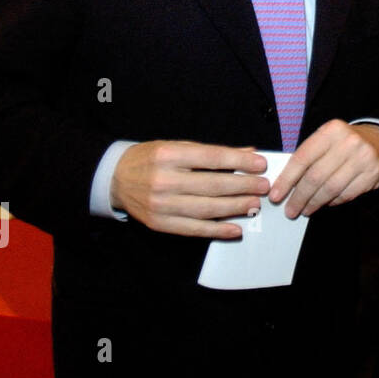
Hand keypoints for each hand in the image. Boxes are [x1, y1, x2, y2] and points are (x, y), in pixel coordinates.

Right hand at [111, 141, 268, 238]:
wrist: (115, 178)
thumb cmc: (151, 159)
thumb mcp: (177, 147)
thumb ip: (211, 152)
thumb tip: (248, 151)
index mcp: (169, 156)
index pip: (212, 158)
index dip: (239, 161)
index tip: (260, 164)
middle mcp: (164, 180)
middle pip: (212, 185)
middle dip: (243, 186)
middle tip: (263, 186)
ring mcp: (161, 204)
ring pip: (206, 209)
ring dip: (235, 208)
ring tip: (254, 205)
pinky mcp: (159, 223)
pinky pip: (193, 229)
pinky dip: (217, 230)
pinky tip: (235, 229)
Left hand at [270, 120, 378, 217]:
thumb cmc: (344, 142)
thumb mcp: (326, 139)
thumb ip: (308, 156)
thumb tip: (284, 183)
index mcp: (331, 130)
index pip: (303, 158)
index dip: (287, 179)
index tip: (276, 194)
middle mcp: (349, 143)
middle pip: (316, 177)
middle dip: (299, 197)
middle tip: (290, 209)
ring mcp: (363, 159)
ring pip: (331, 189)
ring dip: (314, 203)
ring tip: (304, 209)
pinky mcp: (373, 174)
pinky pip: (346, 194)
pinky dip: (332, 202)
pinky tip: (324, 203)